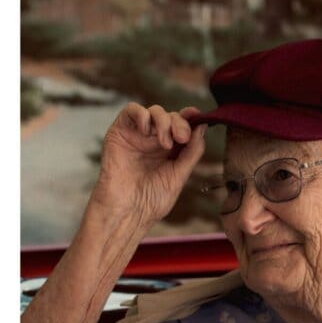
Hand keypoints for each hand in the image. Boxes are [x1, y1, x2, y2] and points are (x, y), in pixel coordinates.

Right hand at [90, 103, 206, 226]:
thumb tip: (202, 125)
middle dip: (179, 123)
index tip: (197, 116)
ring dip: (164, 121)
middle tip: (181, 138)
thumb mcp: (179, 175)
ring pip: (154, 111)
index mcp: (169, 151)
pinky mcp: (119, 133)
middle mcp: (153, 141)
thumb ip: (192, 151)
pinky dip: (142, 114)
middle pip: (171, 116)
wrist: (126, 212)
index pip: (182, 126)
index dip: (190, 118)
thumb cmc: (151, 201)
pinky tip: (147, 132)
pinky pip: (131, 110)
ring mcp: (136, 136)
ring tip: (165, 142)